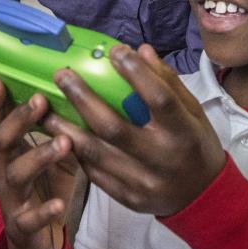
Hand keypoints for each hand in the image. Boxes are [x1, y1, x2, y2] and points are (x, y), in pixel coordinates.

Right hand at [0, 79, 79, 248]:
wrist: (36, 241)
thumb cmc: (45, 189)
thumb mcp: (51, 157)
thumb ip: (57, 131)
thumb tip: (79, 96)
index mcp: (9, 153)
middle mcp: (4, 171)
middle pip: (2, 141)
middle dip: (18, 120)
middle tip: (40, 100)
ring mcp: (11, 199)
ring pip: (17, 174)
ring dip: (39, 156)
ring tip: (64, 143)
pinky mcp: (21, 226)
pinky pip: (30, 219)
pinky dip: (45, 212)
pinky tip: (60, 204)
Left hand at [43, 44, 225, 217]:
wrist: (203, 198)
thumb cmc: (195, 145)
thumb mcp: (193, 112)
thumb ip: (168, 82)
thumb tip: (141, 50)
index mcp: (183, 132)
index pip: (158, 98)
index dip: (136, 73)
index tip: (114, 52)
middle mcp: (161, 158)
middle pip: (114, 127)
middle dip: (83, 98)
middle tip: (62, 75)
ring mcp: (142, 182)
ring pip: (95, 153)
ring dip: (66, 129)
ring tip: (44, 109)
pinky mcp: (127, 198)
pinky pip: (94, 173)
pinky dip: (76, 152)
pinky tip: (60, 135)